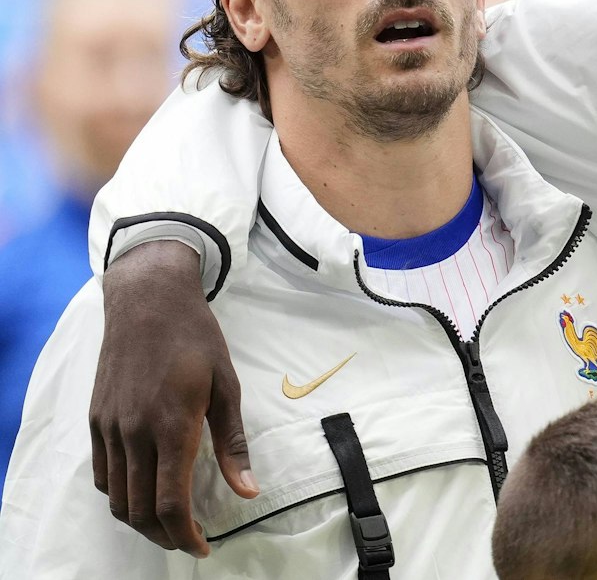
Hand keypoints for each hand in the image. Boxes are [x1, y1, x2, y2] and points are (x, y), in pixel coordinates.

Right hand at [89, 240, 255, 554]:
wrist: (148, 301)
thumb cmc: (196, 339)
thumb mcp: (227, 386)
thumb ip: (233, 443)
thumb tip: (247, 491)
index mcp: (172, 426)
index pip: (171, 503)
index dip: (185, 535)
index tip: (203, 547)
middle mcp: (134, 433)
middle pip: (139, 510)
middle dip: (164, 536)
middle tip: (189, 540)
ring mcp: (110, 428)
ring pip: (117, 498)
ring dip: (140, 520)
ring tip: (168, 522)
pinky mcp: (96, 420)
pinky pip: (103, 474)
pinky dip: (120, 495)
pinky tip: (143, 491)